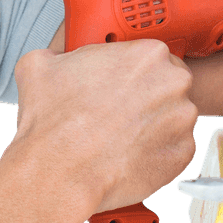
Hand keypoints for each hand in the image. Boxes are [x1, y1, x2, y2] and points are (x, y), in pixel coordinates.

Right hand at [13, 38, 197, 218]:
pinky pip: (173, 146)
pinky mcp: (183, 154)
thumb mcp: (39, 66)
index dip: (132, 69)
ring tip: (120, 134)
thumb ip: (58, 50)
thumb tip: (57, 54)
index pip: (150, 55)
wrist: (59, 172)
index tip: (119, 81)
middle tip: (119, 109)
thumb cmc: (53, 123)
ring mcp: (182, 121)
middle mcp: (173, 83)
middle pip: (167, 83)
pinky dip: (155, 150)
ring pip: (172, 116)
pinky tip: (128, 152)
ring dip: (153, 122)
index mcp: (146, 54)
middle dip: (146, 94)